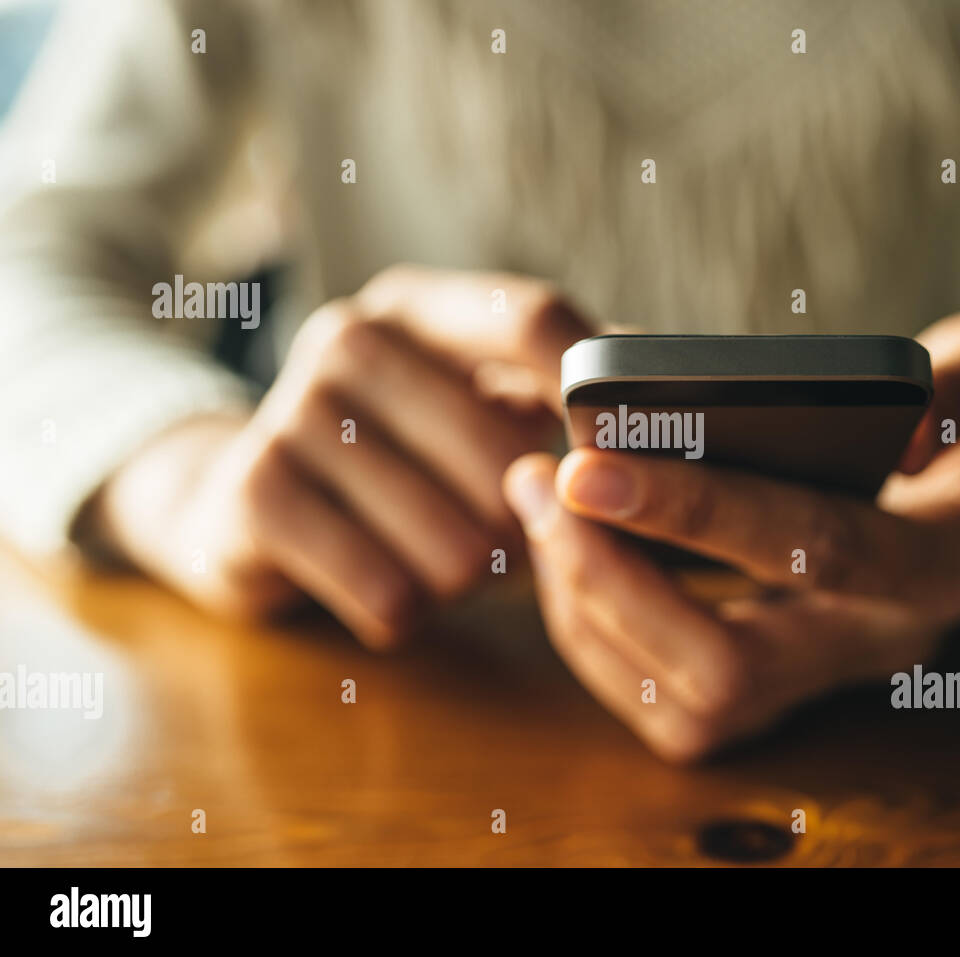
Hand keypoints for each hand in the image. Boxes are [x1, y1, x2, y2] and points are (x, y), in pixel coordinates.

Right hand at [85, 266, 589, 648]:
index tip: (634, 459)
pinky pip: (387, 593)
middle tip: (513, 539)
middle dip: (526, 524)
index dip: (595, 394)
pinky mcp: (252, 496)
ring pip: (452, 543)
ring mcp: (290, 411)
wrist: (250, 509)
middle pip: (502, 453)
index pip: (532, 319)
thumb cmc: (406, 463)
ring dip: (468, 577)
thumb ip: (563, 396)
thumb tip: (676, 384)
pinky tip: (394, 590)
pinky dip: (409, 611)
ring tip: (447, 561)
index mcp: (421, 307)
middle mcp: (350, 337)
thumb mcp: (478, 410)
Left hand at [503, 312, 959, 760]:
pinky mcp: (778, 686)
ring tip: (532, 497)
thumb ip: (956, 381)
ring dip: (588, 607)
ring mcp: (826, 676)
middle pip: (728, 668)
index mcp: (943, 561)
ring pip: (687, 703)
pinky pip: (669, 701)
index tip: (587, 461)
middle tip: (536, 480)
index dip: (698, 511)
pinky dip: (596, 629)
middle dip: (612, 581)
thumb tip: (874, 418)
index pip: (815, 549)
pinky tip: (564, 548)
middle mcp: (882, 641)